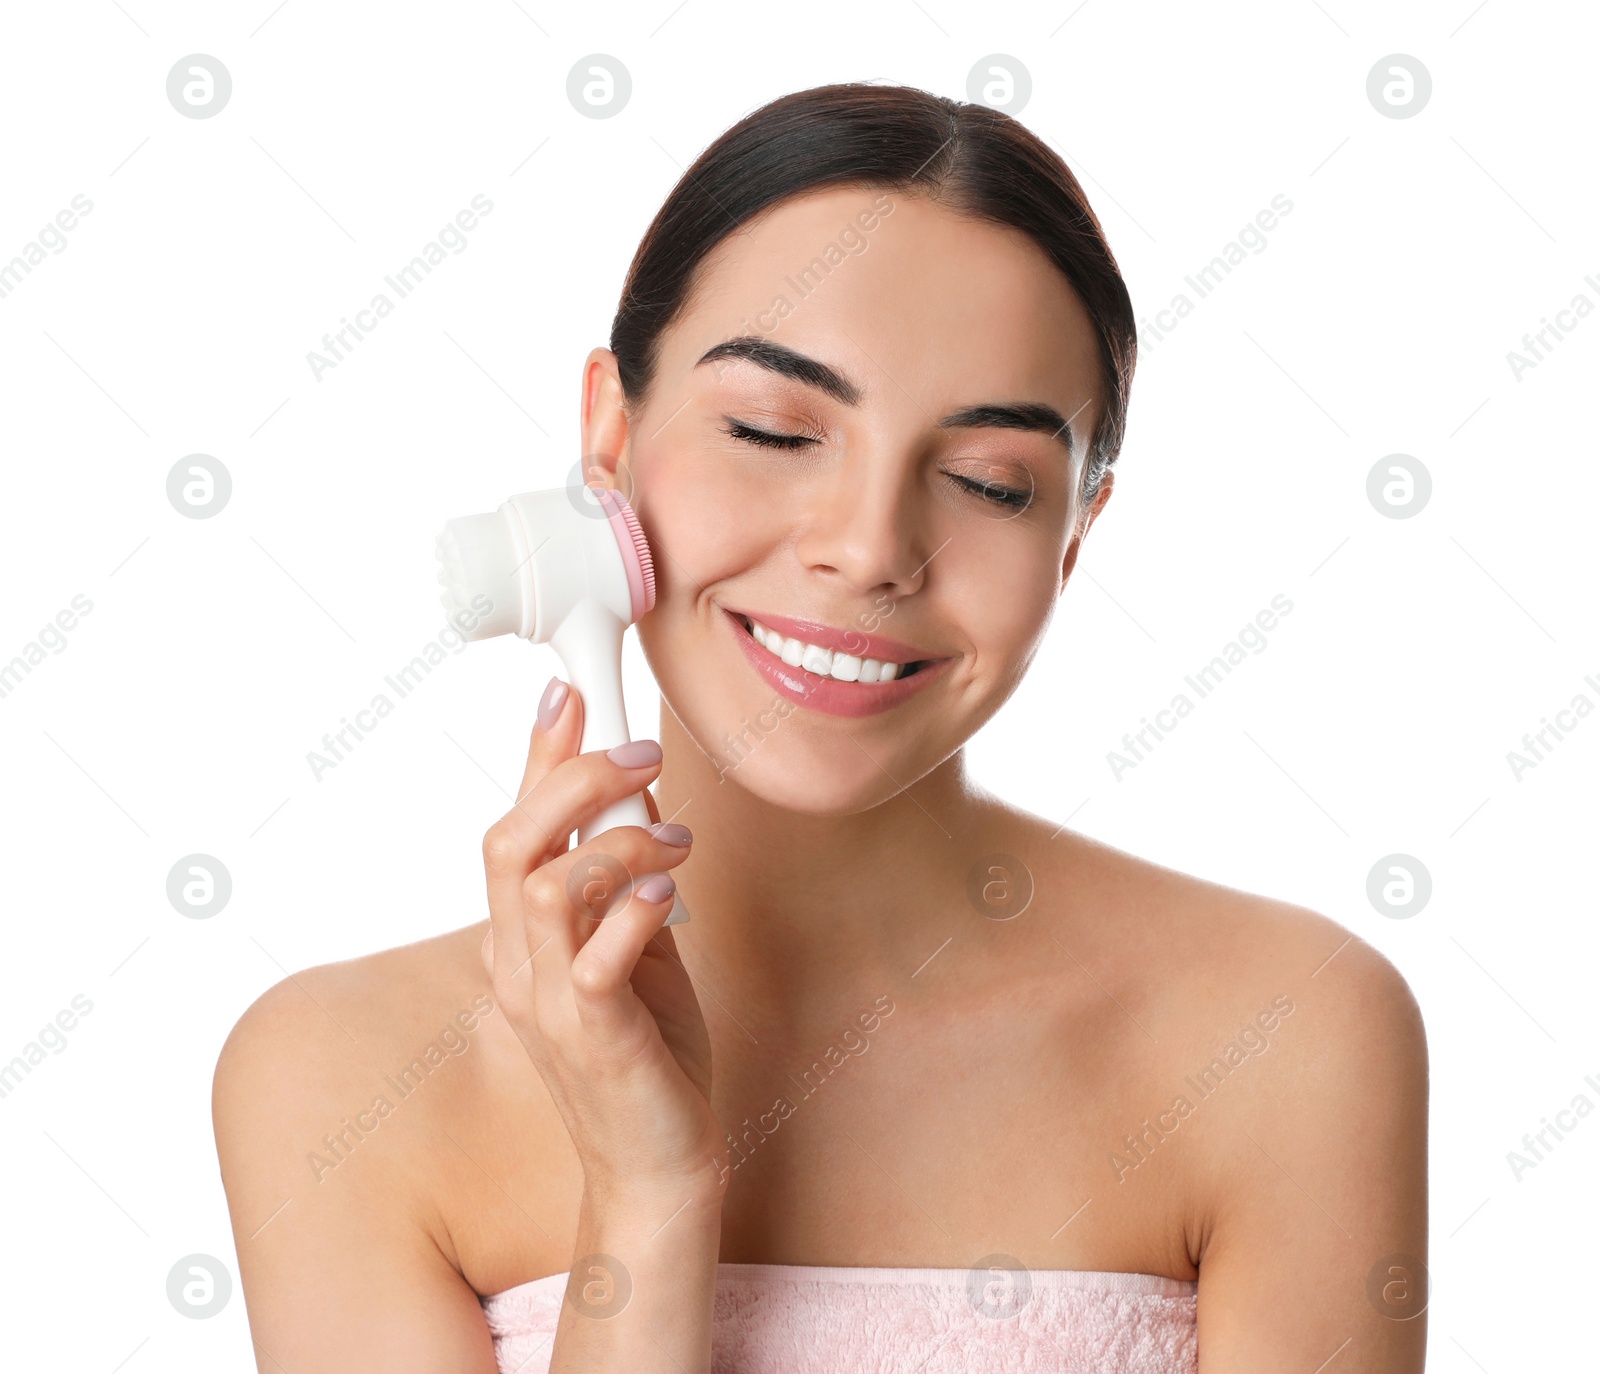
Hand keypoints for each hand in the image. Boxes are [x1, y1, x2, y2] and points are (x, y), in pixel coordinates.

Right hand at [479, 679, 726, 1210]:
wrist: (658, 1159)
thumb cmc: (647, 1047)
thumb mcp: (633, 939)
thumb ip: (621, 871)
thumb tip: (632, 788)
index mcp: (520, 937)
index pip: (511, 827)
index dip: (537, 754)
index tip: (570, 693)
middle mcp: (518, 964)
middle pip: (508, 843)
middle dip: (574, 778)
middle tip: (643, 755)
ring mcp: (548, 1003)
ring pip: (543, 886)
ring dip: (617, 842)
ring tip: (676, 842)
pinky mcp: (593, 1036)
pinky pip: (594, 958)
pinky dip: (634, 910)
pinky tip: (670, 894)